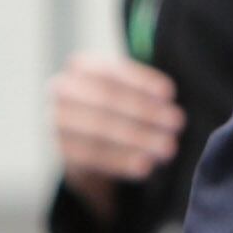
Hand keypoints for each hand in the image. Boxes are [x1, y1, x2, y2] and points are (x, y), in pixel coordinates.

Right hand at [52, 53, 183, 203]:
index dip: (141, 82)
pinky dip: (121, 161)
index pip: (111, 71)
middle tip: (176, 123)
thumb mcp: (125, 90)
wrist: (86, 141)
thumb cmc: (117, 108)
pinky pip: (92, 157)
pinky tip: (145, 166)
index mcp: (81, 66)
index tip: (169, 94)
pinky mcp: (61, 150)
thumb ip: (143, 90)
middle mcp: (62, 90)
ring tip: (167, 148)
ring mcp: (56, 120)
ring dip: (138, 138)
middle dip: (144, 111)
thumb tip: (168, 100)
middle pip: (105, 99)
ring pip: (99, 129)